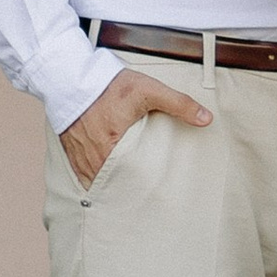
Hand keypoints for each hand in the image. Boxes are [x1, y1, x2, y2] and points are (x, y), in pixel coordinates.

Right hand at [59, 66, 211, 189]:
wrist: (72, 77)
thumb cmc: (109, 84)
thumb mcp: (148, 90)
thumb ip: (178, 103)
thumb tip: (206, 119)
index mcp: (113, 148)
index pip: (131, 180)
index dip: (142, 191)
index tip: (155, 197)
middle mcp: (94, 158)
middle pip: (114, 185)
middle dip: (128, 193)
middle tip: (144, 199)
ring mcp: (80, 158)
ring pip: (98, 184)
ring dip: (111, 187)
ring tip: (127, 194)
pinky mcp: (71, 153)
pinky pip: (84, 176)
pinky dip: (95, 180)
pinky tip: (107, 182)